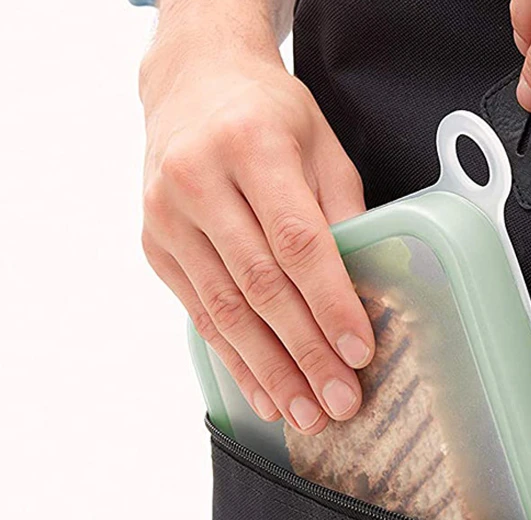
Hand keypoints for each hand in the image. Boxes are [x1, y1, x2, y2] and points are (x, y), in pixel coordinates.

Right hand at [139, 4, 373, 434]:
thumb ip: (342, 213)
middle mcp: (199, 182)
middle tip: (339, 402)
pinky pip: (201, 316)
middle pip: (261, 287)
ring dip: (270, 372)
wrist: (191, 82)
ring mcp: (168, 218)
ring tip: (306, 415)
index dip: (330, 303)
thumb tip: (364, 291)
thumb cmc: (268, 113)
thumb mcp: (321, 146)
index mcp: (252, 147)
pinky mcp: (155, 247)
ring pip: (227, 312)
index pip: (297, 242)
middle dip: (305, 353)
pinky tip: (265, 396)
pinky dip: (236, 361)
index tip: (359, 352)